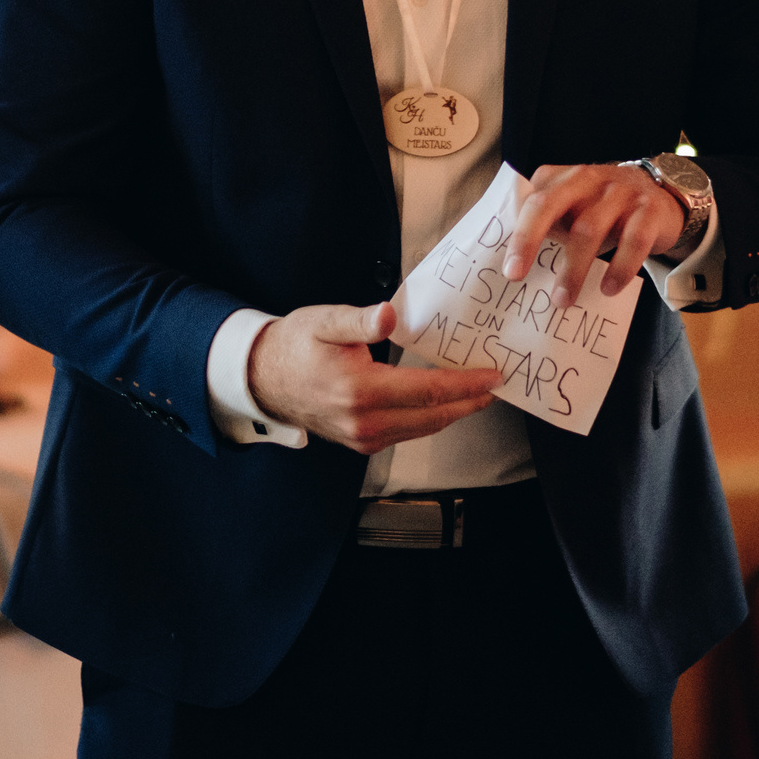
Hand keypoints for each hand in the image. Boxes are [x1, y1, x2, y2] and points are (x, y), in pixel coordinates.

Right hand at [245, 302, 498, 455]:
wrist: (264, 379)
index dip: (464, 385)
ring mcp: (363, 437)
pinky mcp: (361, 443)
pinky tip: (441, 404)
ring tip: (476, 395)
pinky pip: (406, 433)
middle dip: (468, 402)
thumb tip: (388, 316)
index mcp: (360, 391)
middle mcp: (365, 422)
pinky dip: (430, 420)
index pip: (427, 391)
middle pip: (433, 417)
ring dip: (452, 413)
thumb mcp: (324, 321)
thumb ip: (359, 320)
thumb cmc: (295, 345)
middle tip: (494, 386)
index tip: (491, 376)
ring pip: (422, 429)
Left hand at [504, 162, 687, 307]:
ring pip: (590, 229)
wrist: (663, 193)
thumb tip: (515, 252)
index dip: (519, 233)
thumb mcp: (577, 203)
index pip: (534, 200)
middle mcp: (591, 180)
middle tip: (516, 276)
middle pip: (551, 204)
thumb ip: (547, 216)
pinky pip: (634, 241)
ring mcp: (621, 194)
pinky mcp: (650, 212)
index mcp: (567, 178)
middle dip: (528, 239)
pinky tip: (608, 288)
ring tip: (563, 299)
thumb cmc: (607, 206)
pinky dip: (620, 267)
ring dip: (573, 269)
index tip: (509, 268)